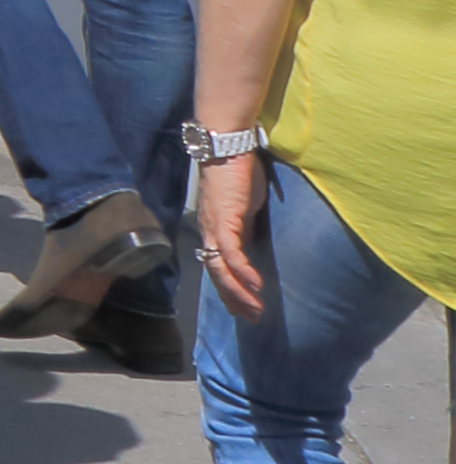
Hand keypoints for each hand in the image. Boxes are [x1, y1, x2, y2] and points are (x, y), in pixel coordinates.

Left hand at [197, 151, 267, 317]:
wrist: (228, 147)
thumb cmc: (238, 173)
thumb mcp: (245, 207)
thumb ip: (245, 227)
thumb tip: (253, 246)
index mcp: (213, 228)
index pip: (216, 265)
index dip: (227, 288)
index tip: (242, 307)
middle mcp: (208, 230)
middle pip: (215, 272)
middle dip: (233, 297)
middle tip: (250, 317)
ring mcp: (214, 226)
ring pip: (220, 268)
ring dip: (239, 291)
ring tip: (255, 309)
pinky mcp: (224, 220)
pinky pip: (231, 253)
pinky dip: (242, 271)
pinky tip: (255, 286)